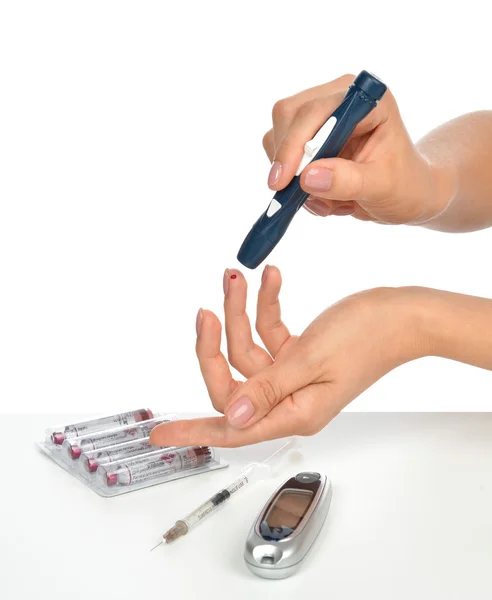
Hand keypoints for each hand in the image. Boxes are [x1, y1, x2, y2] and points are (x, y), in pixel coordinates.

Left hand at [150, 267, 427, 447]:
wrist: (403, 314)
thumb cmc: (369, 336)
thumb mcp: (311, 359)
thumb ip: (267, 388)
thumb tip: (232, 416)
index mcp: (294, 411)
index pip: (233, 427)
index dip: (194, 430)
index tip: (160, 434)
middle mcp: (290, 398)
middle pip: (234, 379)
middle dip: (217, 343)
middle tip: (207, 311)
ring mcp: (294, 375)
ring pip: (248, 349)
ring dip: (240, 313)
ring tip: (237, 278)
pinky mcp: (299, 353)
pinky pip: (269, 333)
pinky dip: (266, 307)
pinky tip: (271, 279)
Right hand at [262, 74, 452, 224]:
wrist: (406, 194)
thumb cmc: (404, 185)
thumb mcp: (382, 188)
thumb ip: (347, 182)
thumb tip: (307, 177)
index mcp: (367, 100)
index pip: (316, 110)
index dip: (294, 144)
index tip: (282, 181)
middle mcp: (340, 98)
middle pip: (288, 116)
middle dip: (290, 162)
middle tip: (301, 197)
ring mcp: (320, 115)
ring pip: (277, 137)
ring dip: (293, 176)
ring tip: (328, 200)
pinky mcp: (306, 135)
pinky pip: (279, 156)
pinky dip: (292, 184)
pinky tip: (322, 196)